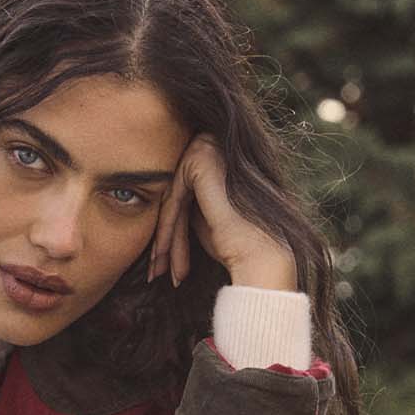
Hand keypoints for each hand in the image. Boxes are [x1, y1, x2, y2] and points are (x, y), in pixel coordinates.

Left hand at [147, 134, 295, 289]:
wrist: (259, 251)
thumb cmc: (234, 241)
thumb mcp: (202, 218)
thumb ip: (185, 204)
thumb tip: (160, 205)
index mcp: (217, 153)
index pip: (183, 196)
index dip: (171, 234)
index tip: (161, 266)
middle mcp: (214, 142)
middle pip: (176, 198)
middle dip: (165, 239)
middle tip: (155, 272)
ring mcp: (208, 145)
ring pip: (172, 201)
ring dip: (164, 240)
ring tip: (158, 271)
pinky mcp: (200, 157)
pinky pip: (173, 199)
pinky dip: (166, 229)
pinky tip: (160, 256)